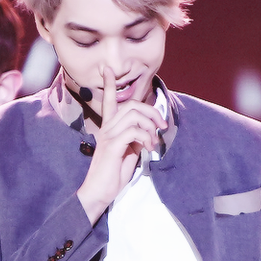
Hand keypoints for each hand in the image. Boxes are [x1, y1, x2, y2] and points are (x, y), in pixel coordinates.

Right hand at [77, 67, 166, 223]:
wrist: (99, 192)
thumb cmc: (113, 174)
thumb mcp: (129, 152)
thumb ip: (136, 138)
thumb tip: (148, 131)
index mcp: (110, 128)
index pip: (108, 101)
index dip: (109, 84)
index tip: (107, 68)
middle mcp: (107, 128)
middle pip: (131, 105)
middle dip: (152, 111)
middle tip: (162, 127)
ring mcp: (108, 136)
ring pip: (133, 115)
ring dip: (150, 126)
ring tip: (154, 142)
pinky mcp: (112, 146)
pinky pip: (133, 131)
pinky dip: (146, 138)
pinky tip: (148, 149)